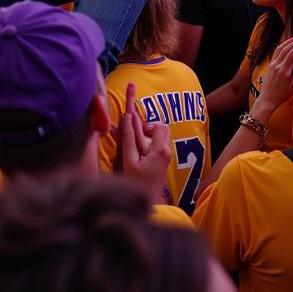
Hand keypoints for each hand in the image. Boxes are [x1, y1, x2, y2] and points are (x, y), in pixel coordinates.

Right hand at [118, 82, 170, 203]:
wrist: (149, 204)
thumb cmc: (137, 184)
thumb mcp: (129, 161)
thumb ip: (128, 138)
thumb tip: (128, 117)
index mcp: (158, 148)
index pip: (154, 122)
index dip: (140, 107)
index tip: (132, 87)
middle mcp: (165, 149)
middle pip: (158, 125)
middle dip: (145, 125)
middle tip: (135, 134)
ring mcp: (165, 154)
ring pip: (157, 134)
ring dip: (145, 134)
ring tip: (134, 147)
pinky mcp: (162, 159)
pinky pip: (155, 142)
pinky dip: (146, 141)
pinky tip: (136, 152)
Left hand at [254, 36, 292, 112]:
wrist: (268, 98)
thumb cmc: (282, 94)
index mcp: (284, 71)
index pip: (291, 54)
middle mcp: (277, 66)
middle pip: (285, 50)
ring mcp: (272, 65)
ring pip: (279, 49)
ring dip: (286, 43)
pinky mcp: (270, 65)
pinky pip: (275, 53)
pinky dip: (281, 47)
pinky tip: (285, 45)